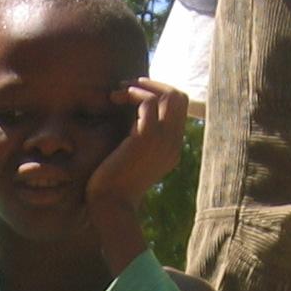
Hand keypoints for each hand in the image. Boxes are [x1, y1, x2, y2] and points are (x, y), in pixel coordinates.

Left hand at [84, 77, 187, 216]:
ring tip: (117, 91)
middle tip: (128, 86)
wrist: (110, 205)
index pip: (179, 108)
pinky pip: (148, 102)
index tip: (134, 94)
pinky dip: (131, 94)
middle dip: (153, 84)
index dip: (158, 93)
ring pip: (168, 95)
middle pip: (179, 97)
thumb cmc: (113, 184)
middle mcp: (174, 143)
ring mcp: (164, 140)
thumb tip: (130, 111)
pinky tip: (113, 99)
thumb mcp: (131, 157)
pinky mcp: (147, 138)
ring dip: (141, 86)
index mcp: (172, 148)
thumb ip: (138, 136)